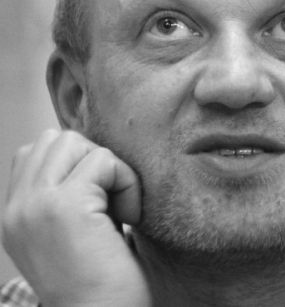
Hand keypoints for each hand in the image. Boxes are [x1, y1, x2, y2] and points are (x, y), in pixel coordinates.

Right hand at [2, 129, 150, 305]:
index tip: (101, 200)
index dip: (78, 163)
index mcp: (15, 216)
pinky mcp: (64, 206)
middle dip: (94, 160)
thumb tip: (93, 155)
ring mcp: (35, 205)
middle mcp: (16, 209)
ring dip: (109, 168)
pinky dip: (127, 182)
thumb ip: (66, 196)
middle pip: (56, 139)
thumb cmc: (102, 284)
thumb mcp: (72, 235)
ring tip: (119, 209)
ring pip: (75, 142)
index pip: (35, 152)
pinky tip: (130, 217)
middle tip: (112, 202)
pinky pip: (104, 160)